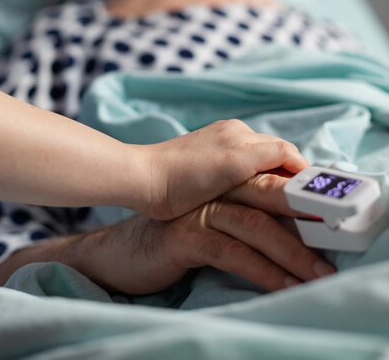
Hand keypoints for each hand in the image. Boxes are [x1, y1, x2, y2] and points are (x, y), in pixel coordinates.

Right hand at [66, 174, 333, 295]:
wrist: (121, 246)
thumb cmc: (172, 230)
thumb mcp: (212, 208)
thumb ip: (243, 200)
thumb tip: (283, 212)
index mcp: (222, 170)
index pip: (271, 171)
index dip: (301, 190)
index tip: (328, 212)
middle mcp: (213, 184)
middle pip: (270, 193)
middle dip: (307, 217)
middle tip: (336, 240)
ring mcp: (200, 207)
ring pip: (257, 223)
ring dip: (294, 252)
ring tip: (318, 273)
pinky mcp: (187, 234)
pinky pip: (234, 253)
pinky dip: (264, 271)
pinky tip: (284, 286)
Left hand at [140, 119, 308, 218]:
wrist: (143, 181)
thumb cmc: (184, 177)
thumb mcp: (234, 165)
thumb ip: (270, 157)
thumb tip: (300, 165)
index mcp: (241, 134)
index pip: (285, 151)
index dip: (302, 172)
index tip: (316, 195)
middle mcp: (233, 134)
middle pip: (274, 154)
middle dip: (289, 175)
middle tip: (301, 203)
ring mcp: (218, 144)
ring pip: (258, 161)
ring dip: (270, 178)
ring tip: (278, 204)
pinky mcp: (206, 158)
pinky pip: (240, 166)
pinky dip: (251, 179)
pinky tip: (247, 196)